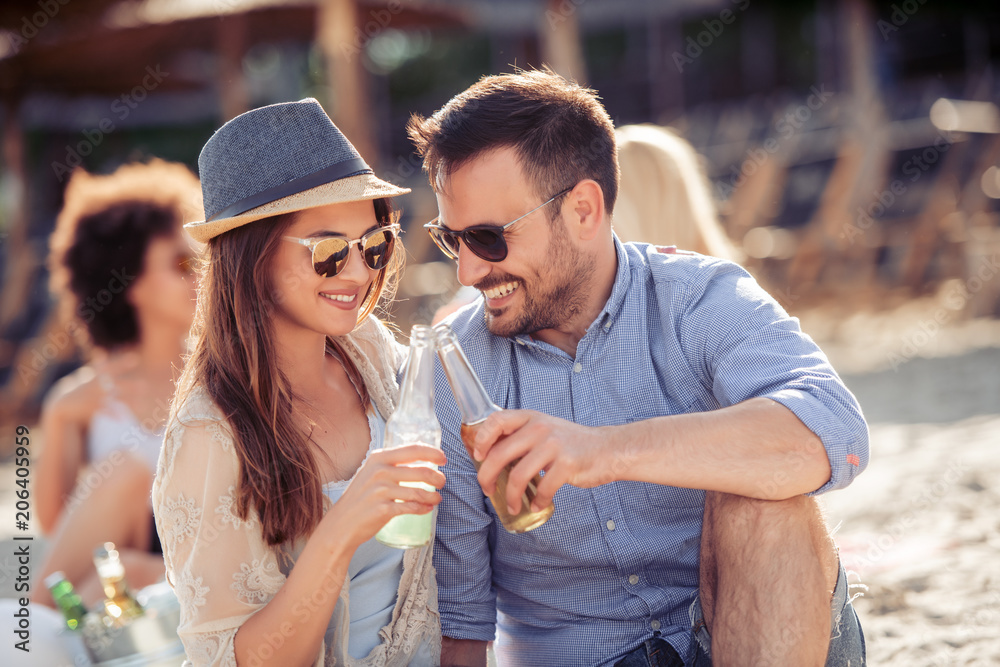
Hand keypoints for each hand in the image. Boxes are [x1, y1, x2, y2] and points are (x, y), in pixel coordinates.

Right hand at [326, 444, 446, 549]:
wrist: (341, 524)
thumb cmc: (360, 498)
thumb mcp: (370, 473)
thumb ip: (390, 466)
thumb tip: (419, 463)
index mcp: (378, 458)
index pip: (413, 449)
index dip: (432, 453)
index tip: (443, 459)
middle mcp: (380, 471)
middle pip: (421, 471)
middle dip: (437, 477)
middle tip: (442, 482)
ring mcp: (381, 490)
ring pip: (419, 491)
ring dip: (433, 495)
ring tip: (438, 498)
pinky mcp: (383, 509)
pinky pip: (411, 507)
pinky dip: (423, 508)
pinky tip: (428, 508)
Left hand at [470, 410, 618, 514]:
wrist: (607, 449)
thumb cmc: (571, 443)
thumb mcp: (544, 429)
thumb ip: (521, 437)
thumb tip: (490, 456)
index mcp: (531, 418)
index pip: (496, 421)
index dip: (482, 439)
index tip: (478, 456)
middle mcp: (540, 428)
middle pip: (500, 454)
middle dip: (487, 477)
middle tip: (487, 490)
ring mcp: (554, 446)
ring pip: (519, 476)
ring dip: (511, 496)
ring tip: (513, 505)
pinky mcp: (567, 465)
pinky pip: (543, 489)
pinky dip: (537, 501)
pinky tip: (537, 504)